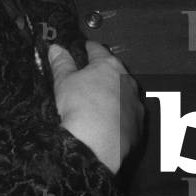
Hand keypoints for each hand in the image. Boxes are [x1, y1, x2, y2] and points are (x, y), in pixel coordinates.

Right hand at [49, 41, 141, 173]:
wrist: (96, 146)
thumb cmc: (83, 112)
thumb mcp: (64, 82)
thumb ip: (61, 63)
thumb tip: (56, 50)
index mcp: (109, 66)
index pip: (97, 50)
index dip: (88, 48)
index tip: (85, 49)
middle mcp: (126, 81)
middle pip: (114, 71)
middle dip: (103, 74)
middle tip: (89, 79)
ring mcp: (134, 103)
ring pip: (124, 93)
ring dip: (114, 95)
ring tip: (97, 104)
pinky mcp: (138, 124)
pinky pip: (129, 115)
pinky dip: (120, 116)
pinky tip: (108, 122)